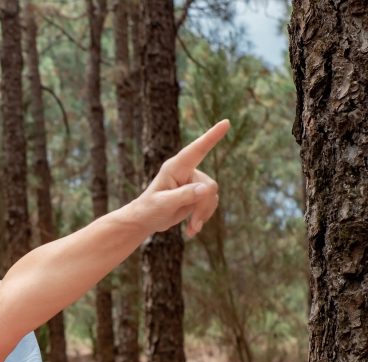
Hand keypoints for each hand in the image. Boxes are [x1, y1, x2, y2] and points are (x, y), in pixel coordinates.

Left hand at [126, 119, 229, 237]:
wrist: (145, 221)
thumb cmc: (148, 210)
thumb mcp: (163, 204)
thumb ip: (184, 195)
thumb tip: (207, 189)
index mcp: (175, 168)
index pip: (196, 150)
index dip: (212, 136)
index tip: (226, 122)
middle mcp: (186, 171)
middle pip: (209, 185)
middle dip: (203, 206)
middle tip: (193, 223)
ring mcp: (192, 182)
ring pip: (212, 195)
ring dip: (203, 214)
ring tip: (191, 228)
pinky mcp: (196, 193)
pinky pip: (210, 202)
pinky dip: (203, 217)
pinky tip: (192, 229)